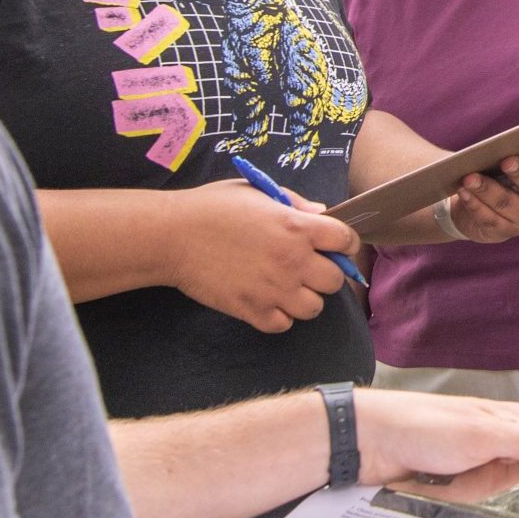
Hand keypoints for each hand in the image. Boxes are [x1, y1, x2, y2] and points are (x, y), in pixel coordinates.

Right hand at [166, 180, 360, 333]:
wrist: (171, 236)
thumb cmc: (212, 207)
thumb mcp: (258, 192)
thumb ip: (295, 203)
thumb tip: (322, 212)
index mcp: (297, 227)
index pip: (347, 240)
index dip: (344, 243)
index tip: (335, 245)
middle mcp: (293, 260)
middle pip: (336, 280)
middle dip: (326, 273)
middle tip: (307, 268)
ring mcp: (274, 289)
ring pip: (314, 307)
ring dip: (304, 298)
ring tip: (287, 287)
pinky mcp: (252, 311)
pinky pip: (283, 324)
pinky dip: (279, 316)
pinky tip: (267, 301)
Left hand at [351, 388, 518, 489]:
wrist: (369, 439)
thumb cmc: (423, 427)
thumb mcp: (483, 434)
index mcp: (507, 421)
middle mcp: (490, 438)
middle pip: (511, 479)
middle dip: (487, 486)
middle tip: (463, 475)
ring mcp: (467, 458)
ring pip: (484, 492)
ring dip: (461, 492)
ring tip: (437, 478)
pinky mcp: (447, 475)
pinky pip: (461, 499)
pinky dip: (446, 497)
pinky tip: (429, 486)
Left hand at [444, 145, 518, 241]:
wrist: (489, 209)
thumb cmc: (505, 176)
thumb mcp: (515, 164)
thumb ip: (516, 153)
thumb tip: (501, 144)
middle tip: (506, 161)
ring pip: (506, 202)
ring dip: (487, 189)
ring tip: (470, 177)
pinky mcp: (504, 231)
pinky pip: (489, 217)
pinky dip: (474, 204)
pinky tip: (464, 192)